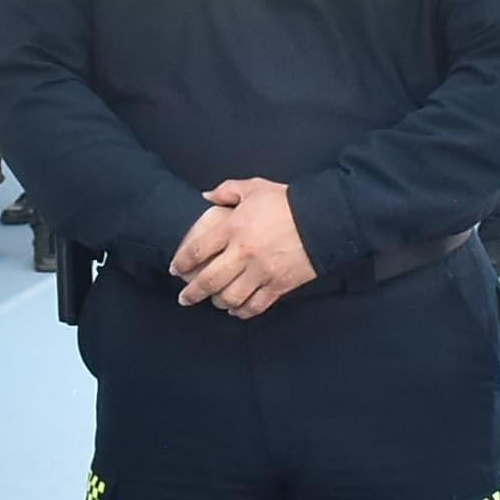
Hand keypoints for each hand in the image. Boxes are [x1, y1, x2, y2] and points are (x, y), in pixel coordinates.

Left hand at [170, 177, 316, 317]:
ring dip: (217, 302)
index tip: (175, 269)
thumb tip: (206, 196)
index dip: (182, 262)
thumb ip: (227, 190)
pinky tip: (236, 310)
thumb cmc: (287, 201)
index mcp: (233, 228)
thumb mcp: (255, 187)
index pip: (197, 250)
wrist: (323, 219)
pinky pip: (254, 306)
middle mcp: (243, 254)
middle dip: (192, 293)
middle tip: (184, 299)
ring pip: (229, 297)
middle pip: (208, 280)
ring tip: (213, 302)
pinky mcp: (278, 285)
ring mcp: (261, 272)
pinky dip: (242, 311)